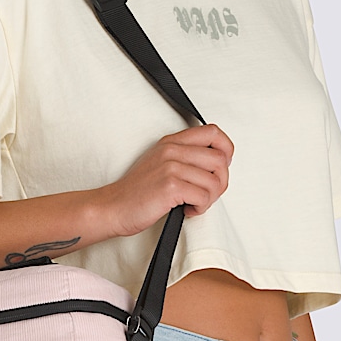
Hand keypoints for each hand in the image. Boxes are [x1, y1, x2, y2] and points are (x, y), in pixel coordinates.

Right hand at [99, 123, 233, 237]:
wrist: (114, 207)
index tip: (220, 167)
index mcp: (172, 142)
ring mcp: (171, 167)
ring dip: (210, 198)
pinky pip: (204, 196)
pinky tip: (187, 208)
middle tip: (207, 193)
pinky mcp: (170, 186)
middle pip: (220, 159)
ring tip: (194, 202)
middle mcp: (172, 150)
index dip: (226, 150)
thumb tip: (218, 164)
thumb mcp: (161, 163)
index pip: (213, 132)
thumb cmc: (138, 191)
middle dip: (220, 182)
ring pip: (215, 181)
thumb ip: (186, 157)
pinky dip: (200, 208)